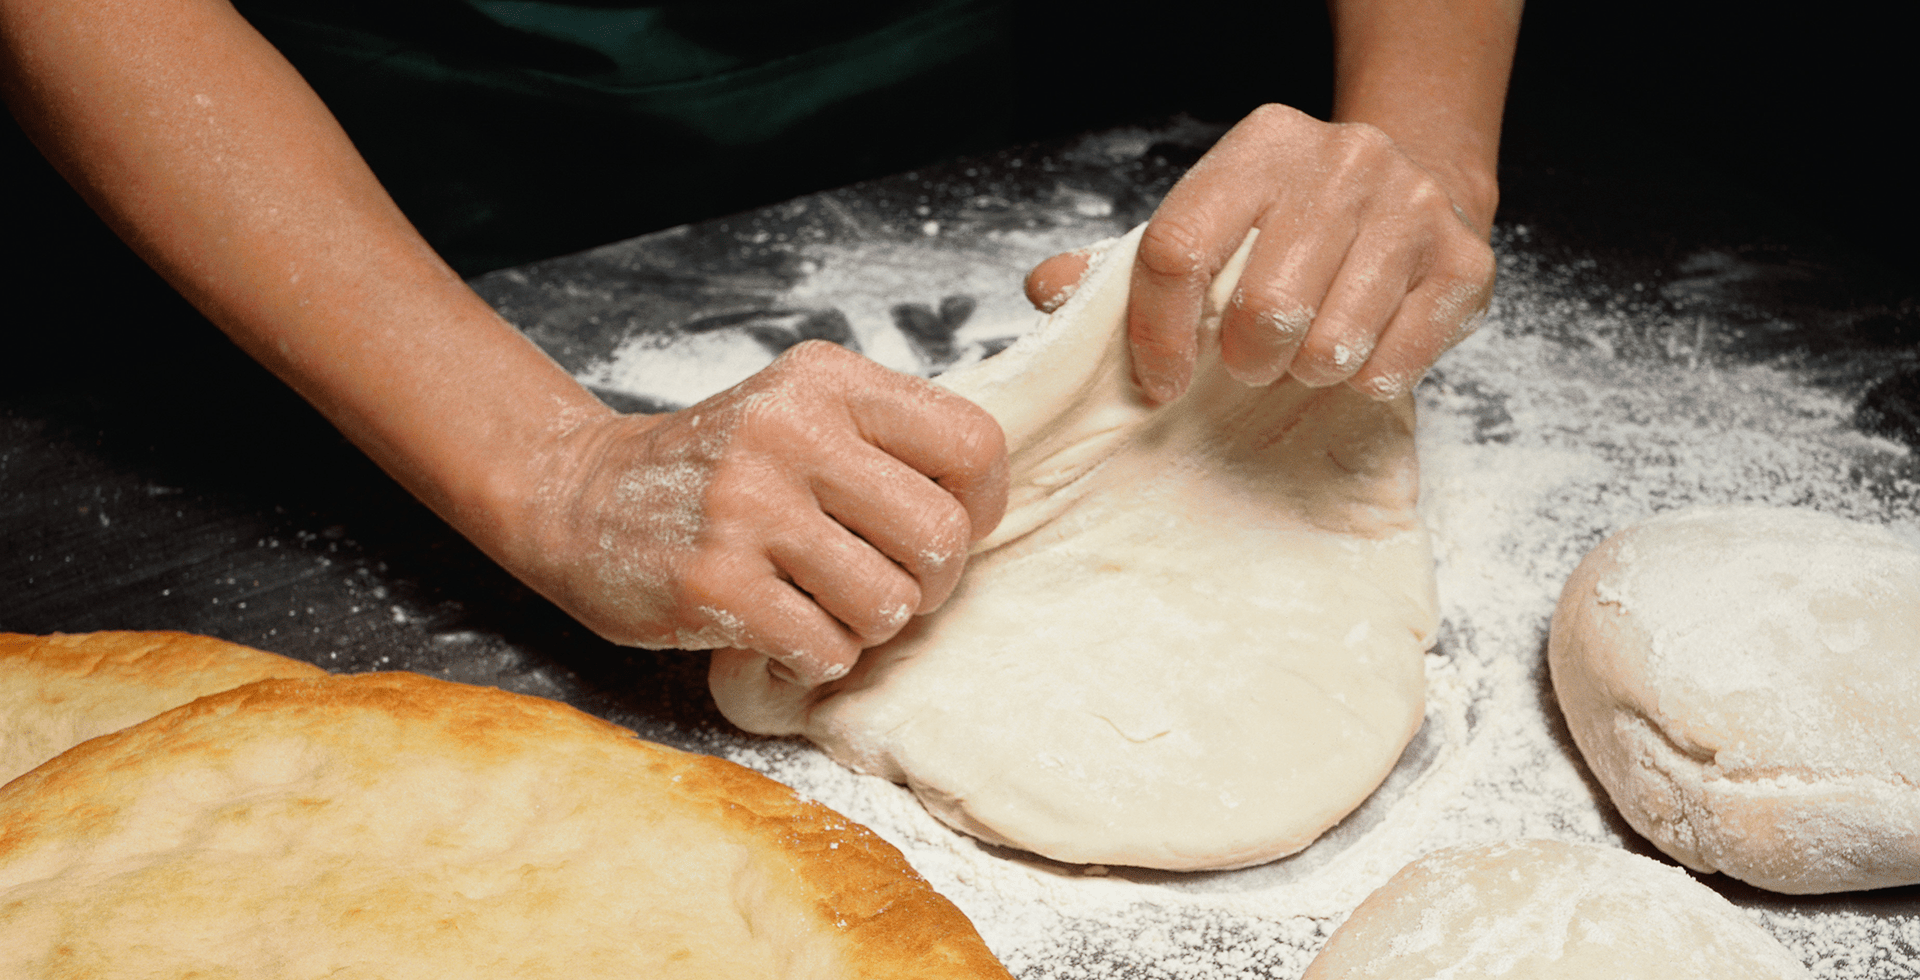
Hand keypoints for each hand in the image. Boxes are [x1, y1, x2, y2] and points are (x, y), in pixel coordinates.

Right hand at [512, 341, 1007, 684]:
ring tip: (820, 600)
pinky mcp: (714, 583)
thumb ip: (889, 440)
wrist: (581, 498)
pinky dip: (815, 655)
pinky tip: (777, 625)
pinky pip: (827, 650)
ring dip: (866, 624)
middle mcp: (791, 433)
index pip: (974, 444)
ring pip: (889, 604)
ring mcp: (748, 508)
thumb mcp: (802, 411)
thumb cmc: (719, 469)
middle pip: (942, 536)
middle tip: (882, 580)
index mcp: (828, 382)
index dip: (981, 505)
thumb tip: (986, 506)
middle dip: (927, 581)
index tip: (938, 527)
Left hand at [1027, 104, 1495, 402]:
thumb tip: (1048, 289)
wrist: (1419, 190)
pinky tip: (1360, 355)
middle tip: (1249, 362)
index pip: (1176, 249)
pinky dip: (1367, 381)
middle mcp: (1342, 162)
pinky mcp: (1464, 262)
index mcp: (1260, 146)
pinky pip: (1395, 363)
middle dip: (1245, 360)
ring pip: (1330, 343)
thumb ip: (1118, 266)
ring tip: (1306, 354)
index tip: (1160, 380)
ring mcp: (1411, 208)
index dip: (1156, 335)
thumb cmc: (1290, 229)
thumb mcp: (1205, 225)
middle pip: (1262, 308)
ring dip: (1306, 372)